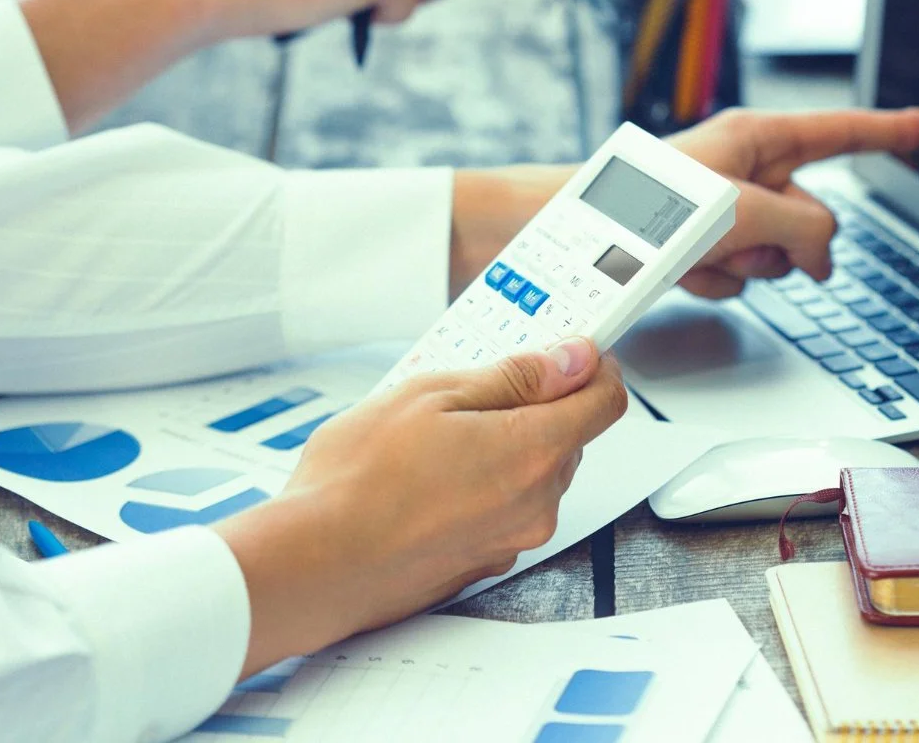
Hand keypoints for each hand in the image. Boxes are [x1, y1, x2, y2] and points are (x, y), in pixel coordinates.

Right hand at [214, 337, 624, 676]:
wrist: (313, 565)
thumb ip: (515, 377)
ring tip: (435, 436)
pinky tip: (429, 477)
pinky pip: (504, 508)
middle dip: (533, 406)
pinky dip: (482, 486)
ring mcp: (512, 538)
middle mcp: (537, 503)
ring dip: (503, 447)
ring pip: (533, 473)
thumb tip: (571, 360)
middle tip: (471, 390)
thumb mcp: (433, 395)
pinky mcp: (485, 562)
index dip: (592, 368)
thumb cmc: (359, 481)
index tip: (568, 353)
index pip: (605, 401)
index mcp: (534, 452)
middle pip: (568, 437)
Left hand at [666, 108, 918, 296]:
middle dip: (791, 241)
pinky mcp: (697, 245)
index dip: (894, 131)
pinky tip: (682, 272)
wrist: (579, 241)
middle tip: (746, 241)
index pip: (844, 132)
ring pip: (775, 254)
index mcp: (758, 138)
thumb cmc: (648, 204)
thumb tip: (823, 253)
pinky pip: (736, 274)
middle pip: (811, 213)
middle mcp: (743, 169)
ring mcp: (722, 210)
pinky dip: (715, 280)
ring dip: (747, 265)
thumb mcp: (748, 209)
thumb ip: (808, 227)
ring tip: (702, 253)